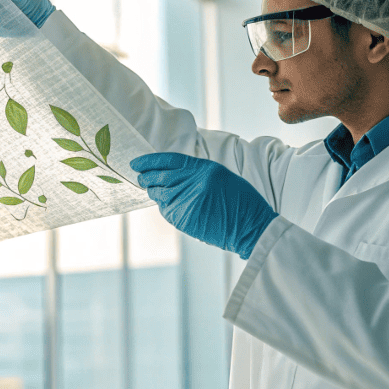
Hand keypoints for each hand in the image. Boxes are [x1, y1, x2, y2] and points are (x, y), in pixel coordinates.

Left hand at [131, 152, 276, 259]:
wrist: (252, 228)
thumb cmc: (240, 202)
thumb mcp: (221, 177)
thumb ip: (197, 173)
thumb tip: (171, 174)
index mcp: (205, 168)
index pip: (170, 160)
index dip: (150, 161)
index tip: (137, 163)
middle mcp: (195, 182)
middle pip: (160, 177)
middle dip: (146, 177)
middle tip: (139, 177)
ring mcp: (189, 201)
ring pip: (160, 195)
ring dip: (154, 192)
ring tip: (153, 190)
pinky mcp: (185, 219)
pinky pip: (167, 210)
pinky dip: (164, 207)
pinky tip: (169, 206)